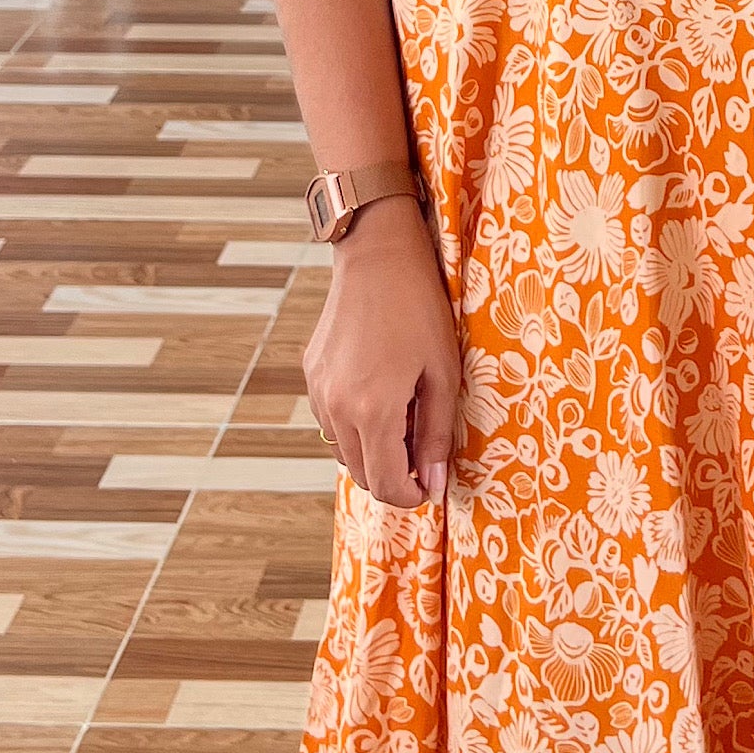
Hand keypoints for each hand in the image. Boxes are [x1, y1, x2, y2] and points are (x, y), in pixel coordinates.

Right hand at [303, 200, 459, 508]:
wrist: (377, 256)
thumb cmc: (420, 310)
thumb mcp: (442, 373)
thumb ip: (437, 434)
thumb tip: (435, 482)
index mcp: (372, 410)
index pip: (385, 483)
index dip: (410, 496)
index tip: (429, 487)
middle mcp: (336, 407)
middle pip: (360, 474)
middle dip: (392, 478)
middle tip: (423, 458)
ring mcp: (318, 391)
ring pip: (342, 450)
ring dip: (372, 452)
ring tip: (405, 423)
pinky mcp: (311, 374)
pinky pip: (331, 420)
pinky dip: (354, 426)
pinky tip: (380, 397)